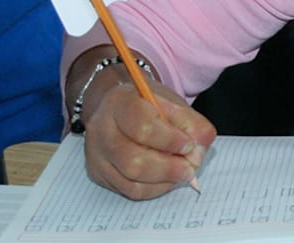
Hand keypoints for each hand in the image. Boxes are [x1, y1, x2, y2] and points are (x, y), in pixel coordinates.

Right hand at [82, 79, 215, 199]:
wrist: (118, 108)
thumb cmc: (148, 105)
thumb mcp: (172, 103)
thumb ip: (192, 124)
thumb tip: (197, 152)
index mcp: (120, 102)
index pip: (143, 127)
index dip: (170, 140)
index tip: (189, 144)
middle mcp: (101, 129)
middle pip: (133, 160)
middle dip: (168, 168)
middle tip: (189, 168)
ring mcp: (96, 153)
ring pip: (130, 181)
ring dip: (163, 181)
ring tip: (180, 173)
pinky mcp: (98, 172)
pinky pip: (128, 190)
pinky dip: (154, 189)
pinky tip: (166, 179)